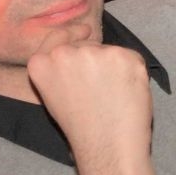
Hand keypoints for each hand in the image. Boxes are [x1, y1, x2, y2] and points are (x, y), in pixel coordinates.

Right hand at [27, 33, 164, 174]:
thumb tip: (80, 53)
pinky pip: (131, 58)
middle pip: (86, 45)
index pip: (57, 39)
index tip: (85, 30)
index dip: (72, 34)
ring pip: (110, 51)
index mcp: (41, 63)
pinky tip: (128, 93)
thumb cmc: (81, 128)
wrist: (107, 145)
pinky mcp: (123, 55)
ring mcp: (95, 52)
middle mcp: (64, 53)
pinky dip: (134, 72)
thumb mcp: (53, 95)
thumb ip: (59, 71)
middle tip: (102, 90)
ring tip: (114, 96)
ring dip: (115, 66)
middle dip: (96, 60)